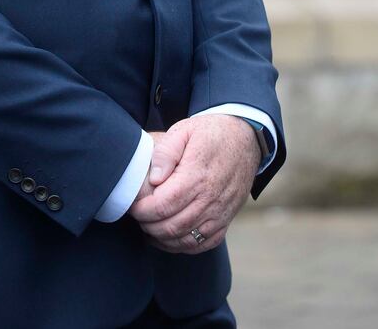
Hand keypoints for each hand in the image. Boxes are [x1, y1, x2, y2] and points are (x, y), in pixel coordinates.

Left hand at [127, 115, 260, 254]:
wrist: (245, 139)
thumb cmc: (209, 133)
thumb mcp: (184, 131)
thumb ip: (166, 152)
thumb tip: (155, 179)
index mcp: (197, 176)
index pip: (164, 205)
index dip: (143, 210)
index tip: (132, 206)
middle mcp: (211, 198)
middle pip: (173, 226)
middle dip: (149, 226)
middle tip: (138, 218)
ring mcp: (221, 212)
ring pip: (187, 239)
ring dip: (163, 239)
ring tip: (149, 228)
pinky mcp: (227, 219)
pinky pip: (204, 243)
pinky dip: (184, 246)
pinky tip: (169, 238)